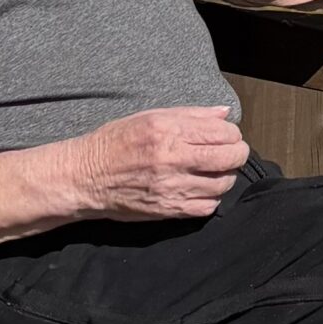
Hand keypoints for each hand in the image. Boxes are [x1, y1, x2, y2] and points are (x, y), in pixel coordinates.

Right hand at [77, 106, 248, 221]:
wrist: (85, 177)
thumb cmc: (115, 143)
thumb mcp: (150, 117)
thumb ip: (191, 115)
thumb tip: (225, 113)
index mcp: (168, 131)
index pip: (224, 133)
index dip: (233, 134)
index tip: (227, 136)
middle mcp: (172, 158)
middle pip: (231, 158)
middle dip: (237, 154)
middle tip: (230, 154)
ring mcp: (172, 187)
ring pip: (223, 184)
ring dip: (225, 176)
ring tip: (214, 171)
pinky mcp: (169, 210)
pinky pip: (208, 207)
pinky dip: (211, 198)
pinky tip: (200, 189)